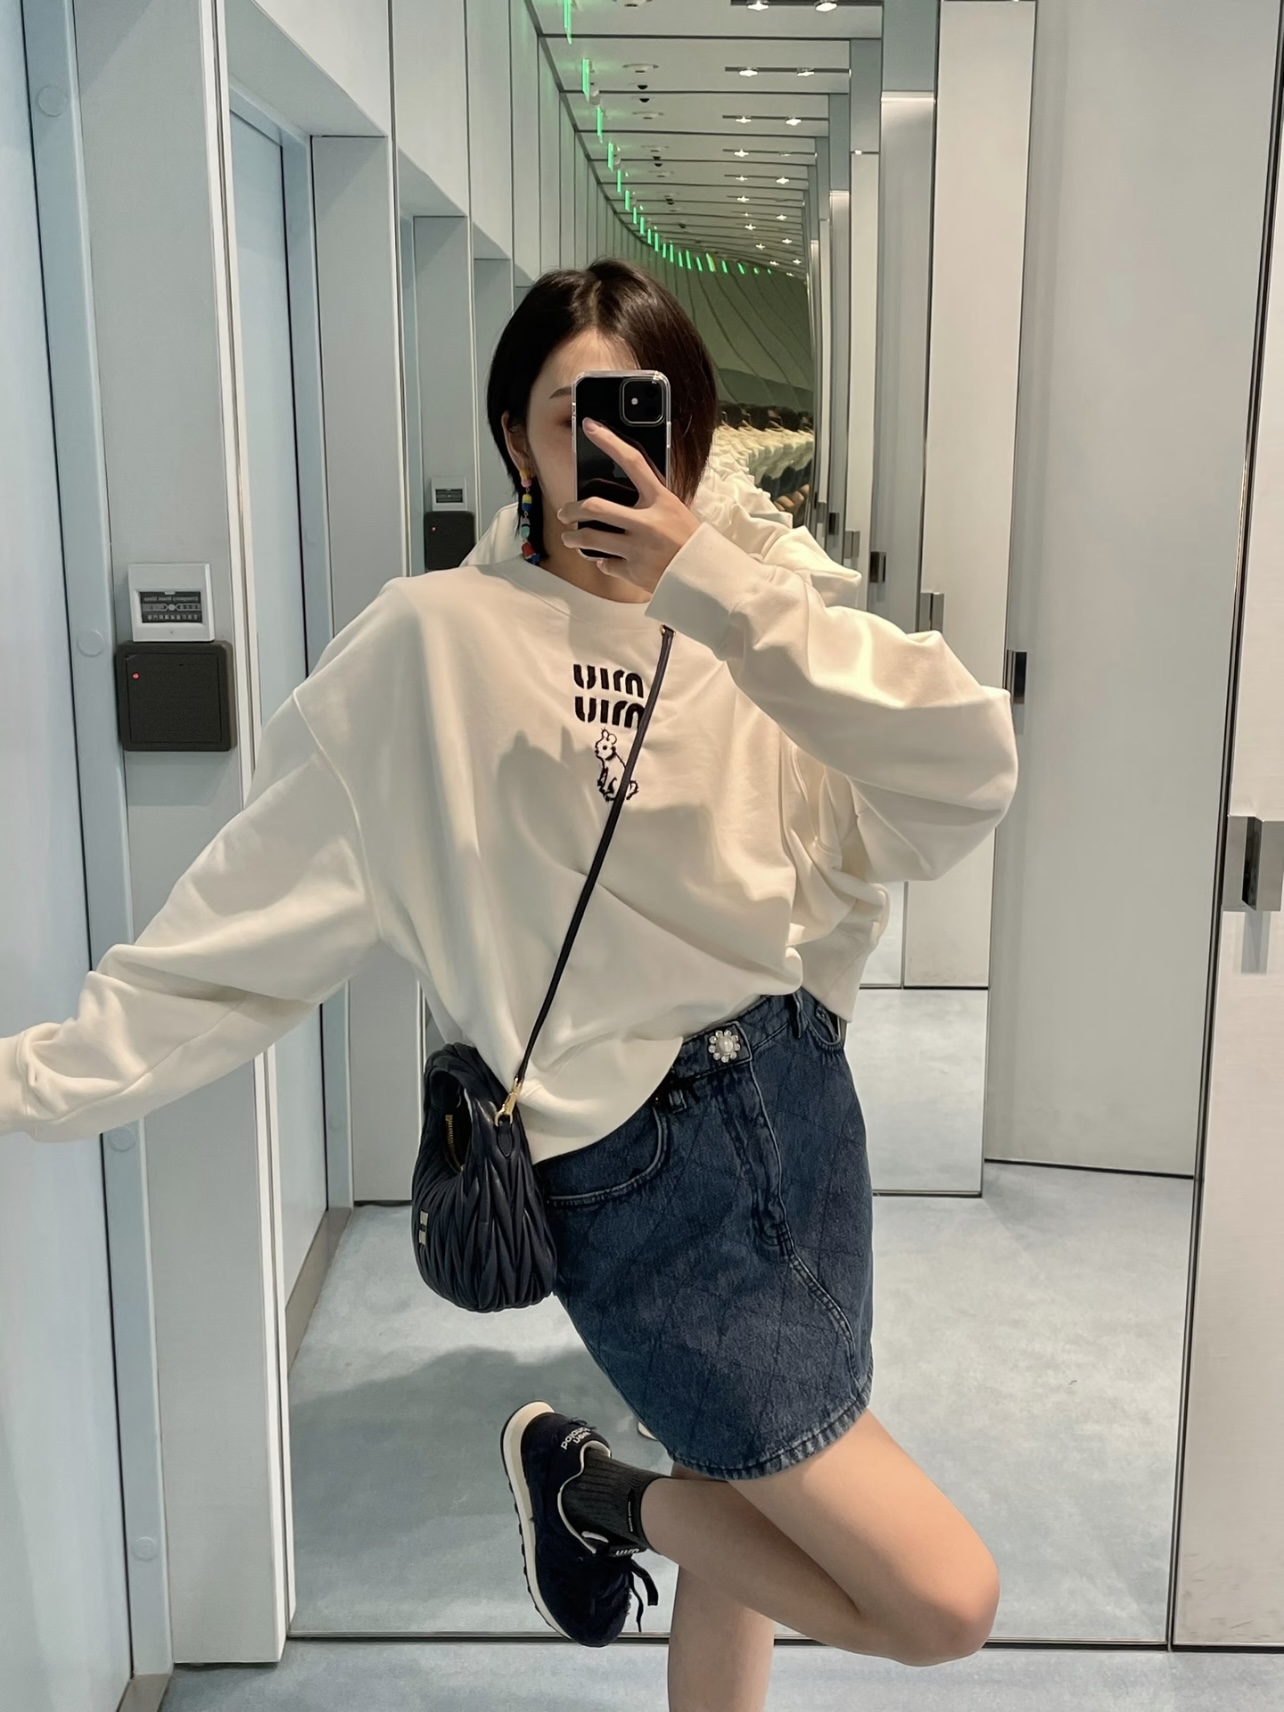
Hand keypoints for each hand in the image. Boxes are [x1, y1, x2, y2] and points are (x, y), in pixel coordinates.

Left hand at [556, 419, 700, 595]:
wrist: (705, 577)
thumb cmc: (690, 541)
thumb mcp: (676, 511)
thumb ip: (651, 501)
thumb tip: (621, 493)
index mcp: (661, 500)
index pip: (632, 461)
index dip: (609, 441)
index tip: (589, 426)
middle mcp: (646, 522)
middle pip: (595, 507)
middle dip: (572, 510)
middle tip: (565, 512)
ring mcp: (637, 548)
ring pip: (590, 539)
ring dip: (574, 538)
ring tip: (570, 538)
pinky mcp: (633, 571)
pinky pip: (606, 564)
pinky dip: (602, 562)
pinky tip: (604, 560)